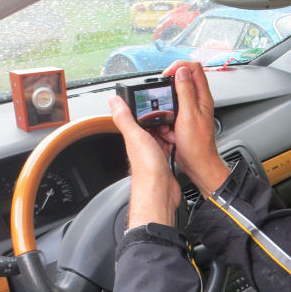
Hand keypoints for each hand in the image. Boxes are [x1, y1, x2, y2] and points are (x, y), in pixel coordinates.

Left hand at [109, 95, 180, 227]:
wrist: (159, 190)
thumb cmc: (147, 169)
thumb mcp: (136, 136)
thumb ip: (125, 118)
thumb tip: (114, 101)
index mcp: (134, 137)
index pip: (138, 118)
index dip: (148, 111)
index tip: (156, 104)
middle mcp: (142, 145)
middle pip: (152, 126)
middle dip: (162, 121)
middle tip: (169, 120)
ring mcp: (153, 153)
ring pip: (161, 136)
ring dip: (169, 131)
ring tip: (173, 132)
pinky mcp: (164, 161)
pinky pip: (169, 147)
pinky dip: (174, 142)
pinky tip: (177, 142)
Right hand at [161, 61, 229, 195]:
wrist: (198, 165)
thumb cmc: (198, 145)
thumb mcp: (189, 115)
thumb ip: (185, 91)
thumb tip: (181, 71)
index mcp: (202, 97)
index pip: (194, 68)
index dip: (179, 67)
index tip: (166, 74)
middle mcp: (198, 102)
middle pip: (182, 81)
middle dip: (168, 88)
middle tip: (160, 95)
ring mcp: (190, 111)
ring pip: (174, 99)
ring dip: (166, 106)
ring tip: (165, 117)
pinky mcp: (183, 121)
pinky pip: (170, 114)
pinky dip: (165, 120)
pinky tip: (167, 130)